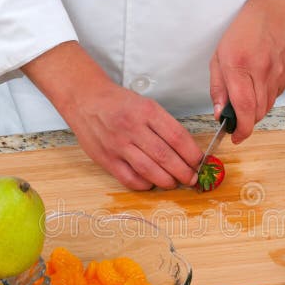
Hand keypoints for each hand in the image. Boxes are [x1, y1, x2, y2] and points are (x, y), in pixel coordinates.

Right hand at [23, 42, 202, 190]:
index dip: (192, 153)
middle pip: (165, 156)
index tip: (199, 162)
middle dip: (183, 172)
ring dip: (167, 181)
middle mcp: (133, 128)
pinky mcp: (106, 158)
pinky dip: (144, 184)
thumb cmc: (119, 103)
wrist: (85, 99)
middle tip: (192, 178)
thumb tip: (186, 150)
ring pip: (149, 170)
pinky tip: (151, 183)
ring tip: (175, 183)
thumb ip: (164, 125)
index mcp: (147, 111)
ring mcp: (118, 145)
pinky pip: (129, 178)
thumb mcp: (145, 104)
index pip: (177, 137)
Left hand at [210, 0, 284, 143]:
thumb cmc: (246, 28)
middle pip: (256, 113)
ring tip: (244, 100)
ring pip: (266, 108)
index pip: (244, 107)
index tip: (234, 137)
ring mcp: (277, 75)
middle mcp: (261, 72)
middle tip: (234, 119)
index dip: (240, 128)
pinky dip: (263, 100)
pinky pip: (273, 98)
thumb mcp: (219, 55)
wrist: (279, 10)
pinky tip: (257, 87)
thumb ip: (218, 86)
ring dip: (253, 112)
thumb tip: (220, 112)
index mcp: (240, 66)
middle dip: (244, 122)